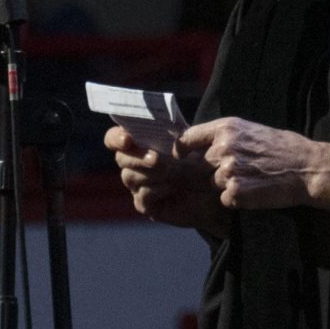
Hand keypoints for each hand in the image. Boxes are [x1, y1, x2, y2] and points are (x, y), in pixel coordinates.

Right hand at [105, 126, 229, 236]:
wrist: (215, 187)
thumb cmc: (202, 158)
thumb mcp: (192, 139)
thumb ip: (176, 129)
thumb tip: (165, 123)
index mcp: (140, 143)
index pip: (114, 138)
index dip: (116, 138)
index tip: (127, 139)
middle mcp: (135, 163)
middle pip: (121, 158)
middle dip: (137, 157)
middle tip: (157, 159)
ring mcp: (138, 185)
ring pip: (129, 177)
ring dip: (149, 173)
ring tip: (171, 171)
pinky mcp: (147, 205)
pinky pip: (141, 197)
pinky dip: (155, 190)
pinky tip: (170, 187)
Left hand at [176, 117, 329, 211]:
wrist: (306, 168)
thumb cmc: (283, 147)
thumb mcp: (251, 129)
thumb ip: (225, 136)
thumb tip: (201, 145)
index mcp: (226, 128)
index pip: (187, 138)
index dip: (182, 150)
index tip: (183, 158)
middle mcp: (222, 147)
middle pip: (197, 165)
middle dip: (209, 171)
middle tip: (232, 173)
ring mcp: (227, 171)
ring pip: (210, 184)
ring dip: (223, 186)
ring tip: (249, 180)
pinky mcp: (234, 193)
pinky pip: (223, 199)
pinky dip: (234, 199)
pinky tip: (253, 192)